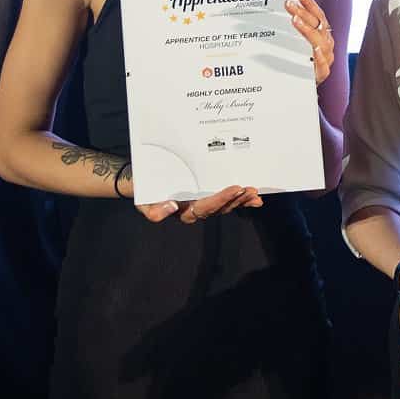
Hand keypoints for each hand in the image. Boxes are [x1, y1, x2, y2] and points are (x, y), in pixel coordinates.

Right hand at [135, 184, 261, 223]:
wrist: (146, 186)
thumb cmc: (147, 195)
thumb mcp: (144, 204)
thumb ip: (154, 211)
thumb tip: (172, 207)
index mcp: (185, 212)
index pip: (206, 207)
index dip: (222, 199)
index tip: (235, 189)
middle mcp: (197, 210)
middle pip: (220, 208)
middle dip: (237, 199)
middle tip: (251, 190)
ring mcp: (204, 205)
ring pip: (226, 205)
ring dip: (242, 200)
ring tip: (255, 194)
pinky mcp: (209, 199)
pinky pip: (227, 201)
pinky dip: (241, 200)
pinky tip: (254, 199)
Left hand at [285, 0, 336, 84]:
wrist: (303, 86)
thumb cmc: (300, 61)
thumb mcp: (298, 43)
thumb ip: (297, 28)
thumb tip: (286, 7)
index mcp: (323, 36)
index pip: (319, 16)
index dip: (311, 4)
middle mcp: (327, 45)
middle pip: (318, 26)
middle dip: (303, 13)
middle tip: (289, 4)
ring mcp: (326, 59)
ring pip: (320, 42)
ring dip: (308, 30)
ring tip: (295, 20)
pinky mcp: (322, 74)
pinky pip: (323, 65)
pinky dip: (319, 56)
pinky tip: (314, 49)